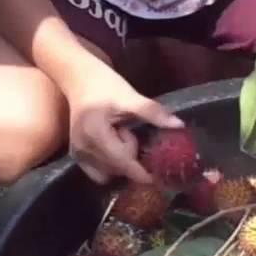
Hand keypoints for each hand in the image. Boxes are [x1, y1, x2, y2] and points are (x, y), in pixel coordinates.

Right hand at [63, 65, 184, 184]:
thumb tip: (179, 125)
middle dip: (130, 156)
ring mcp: (77, 154)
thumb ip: (153, 112)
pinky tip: (113, 148)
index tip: (160, 177)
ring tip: (120, 137)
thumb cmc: (104, 84)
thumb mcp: (130, 96)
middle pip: (118, 169)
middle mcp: (83, 149)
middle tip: (130, 132)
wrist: (78, 78)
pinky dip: (109, 166)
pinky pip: (98, 172)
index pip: (124, 164)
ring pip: (108, 174)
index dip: (143, 174)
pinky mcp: (76, 155)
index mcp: (95, 136)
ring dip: (120, 162)